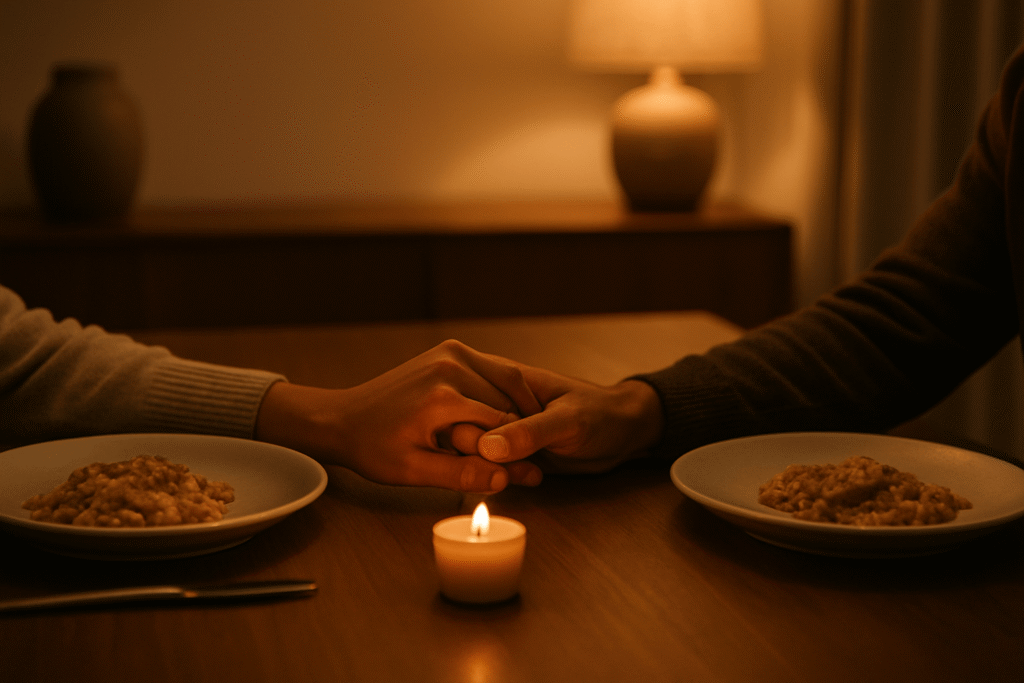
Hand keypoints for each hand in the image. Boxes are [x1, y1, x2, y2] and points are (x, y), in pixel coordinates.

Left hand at [254, 340, 544, 491]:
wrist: (344, 418)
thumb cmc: (375, 449)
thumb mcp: (414, 470)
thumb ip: (462, 474)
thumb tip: (506, 478)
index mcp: (443, 396)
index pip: (503, 424)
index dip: (518, 450)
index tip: (529, 472)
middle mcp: (451, 365)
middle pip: (509, 401)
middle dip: (519, 430)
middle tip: (528, 463)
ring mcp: (452, 352)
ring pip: (507, 383)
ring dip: (516, 409)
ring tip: (516, 441)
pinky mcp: (451, 349)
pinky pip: (493, 371)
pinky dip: (503, 394)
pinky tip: (500, 419)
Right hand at [459, 364, 664, 473]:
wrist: (624, 431)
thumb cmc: (601, 413)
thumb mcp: (568, 421)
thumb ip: (530, 432)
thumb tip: (485, 446)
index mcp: (504, 378)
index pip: (463, 403)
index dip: (471, 432)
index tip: (494, 454)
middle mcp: (496, 400)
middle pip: (462, 429)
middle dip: (480, 456)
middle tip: (512, 469)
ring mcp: (502, 426)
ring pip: (474, 451)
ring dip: (493, 469)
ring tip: (527, 473)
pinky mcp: (511, 449)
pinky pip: (491, 464)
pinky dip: (502, 475)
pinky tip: (525, 478)